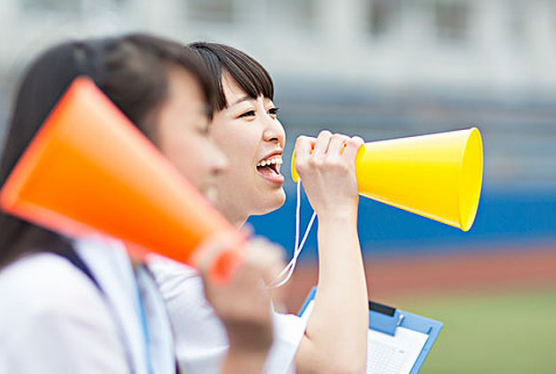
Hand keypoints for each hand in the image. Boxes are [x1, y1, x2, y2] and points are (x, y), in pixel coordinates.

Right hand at [197, 233, 284, 353]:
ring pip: (261, 267)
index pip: (202, 263)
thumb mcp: (218, 298)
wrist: (247, 352)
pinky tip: (278, 264)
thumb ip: (222, 273)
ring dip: (269, 253)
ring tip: (271, 251)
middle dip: (254, 246)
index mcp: (209, 296)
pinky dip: (279, 268)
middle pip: (241, 260)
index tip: (231, 236)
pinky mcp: (264, 315)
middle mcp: (224, 303)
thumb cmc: (234, 317)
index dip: (215, 245)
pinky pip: (275, 281)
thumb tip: (242, 235)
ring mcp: (245, 310)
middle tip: (259, 243)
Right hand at [294, 131, 363, 215]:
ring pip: (338, 138)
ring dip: (344, 141)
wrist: (335, 215)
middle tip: (337, 150)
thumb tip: (322, 157)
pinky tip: (358, 144)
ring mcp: (330, 161)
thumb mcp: (307, 183)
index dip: (312, 140)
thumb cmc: (323, 202)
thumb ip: (310, 169)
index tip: (320, 147)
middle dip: (331, 140)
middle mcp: (314, 160)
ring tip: (348, 148)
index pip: (303, 140)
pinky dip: (357, 141)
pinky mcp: (346, 164)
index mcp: (301, 164)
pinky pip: (353, 143)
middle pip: (324, 136)